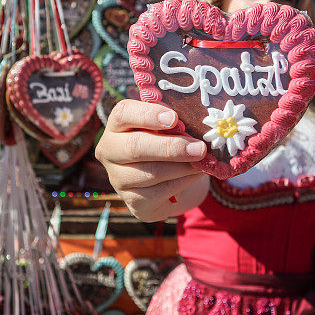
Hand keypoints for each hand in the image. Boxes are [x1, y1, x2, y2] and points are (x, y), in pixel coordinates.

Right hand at [95, 99, 209, 221]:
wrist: (164, 179)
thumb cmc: (165, 141)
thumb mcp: (166, 126)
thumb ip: (172, 120)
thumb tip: (190, 121)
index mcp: (116, 125)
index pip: (123, 114)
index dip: (148, 115)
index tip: (174, 118)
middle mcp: (110, 151)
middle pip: (135, 147)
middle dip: (171, 147)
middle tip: (200, 148)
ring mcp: (118, 178)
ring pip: (150, 173)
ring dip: (182, 167)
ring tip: (204, 161)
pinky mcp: (133, 201)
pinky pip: (159, 192)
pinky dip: (183, 181)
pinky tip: (197, 173)